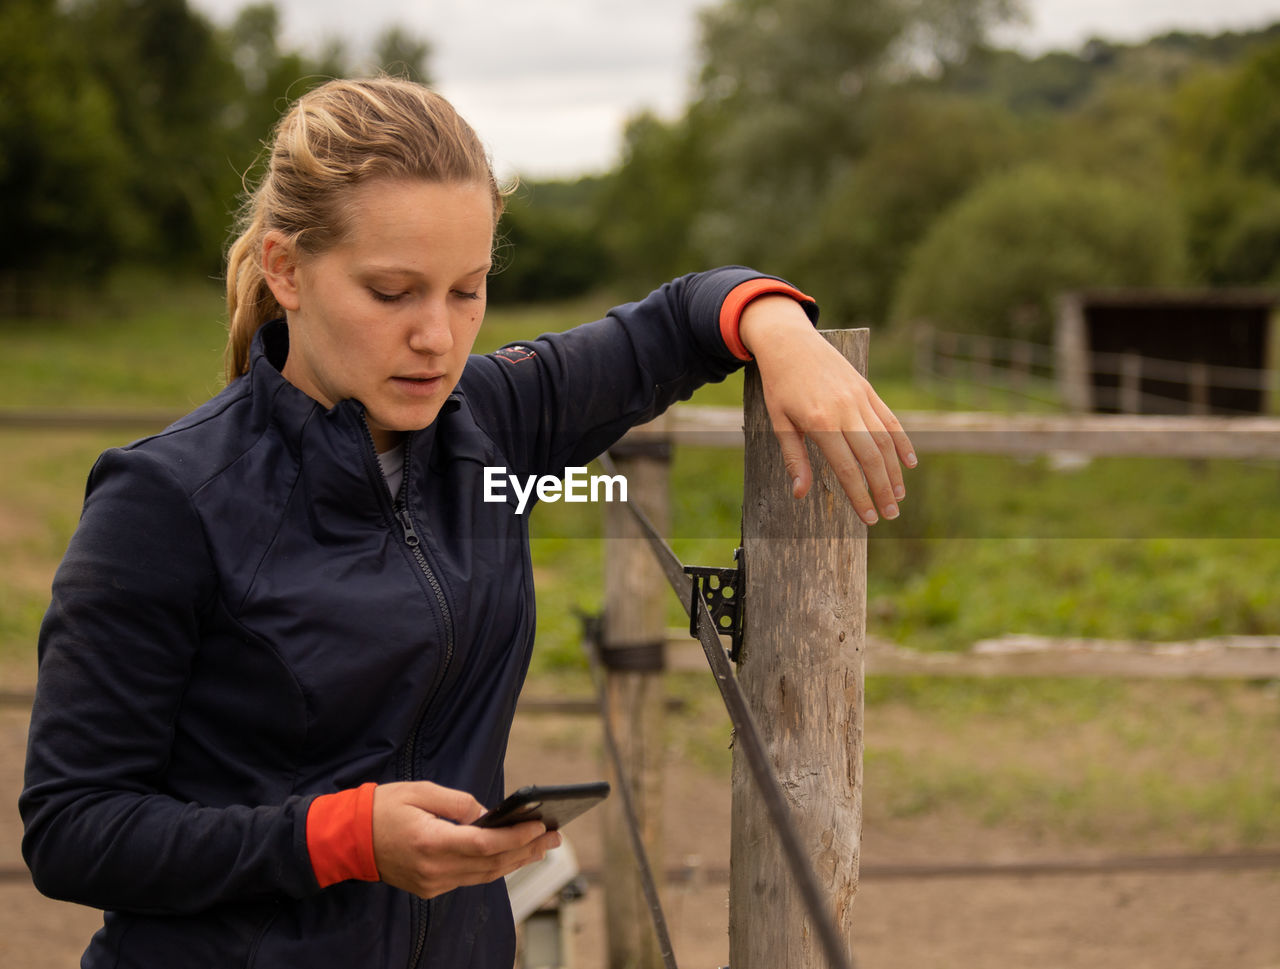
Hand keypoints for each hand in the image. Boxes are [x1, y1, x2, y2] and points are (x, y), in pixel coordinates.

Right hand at [372, 781, 560, 898]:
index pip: (485, 845)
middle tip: (554, 837)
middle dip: (527, 850)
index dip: (516, 837)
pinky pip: (470, 879)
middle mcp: (434, 869)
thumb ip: (459, 803)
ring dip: (516, 861)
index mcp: (431, 842)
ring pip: (485, 876)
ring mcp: (432, 883)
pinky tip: (511, 855)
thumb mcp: (421, 791)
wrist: (348, 839)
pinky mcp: (430, 888)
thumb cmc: (382, 808)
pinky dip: (494, 867)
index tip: (539, 826)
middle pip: (492, 864)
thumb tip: (489, 814)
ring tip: (542, 846)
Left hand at [739, 295, 916, 524]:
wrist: (788, 341)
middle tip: (890, 514)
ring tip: (899, 495)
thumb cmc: (780, 385)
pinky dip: (902, 441)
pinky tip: (909, 462)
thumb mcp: (779, 422)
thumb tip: (800, 493)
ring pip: (885, 440)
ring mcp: (859, 398)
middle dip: (883, 489)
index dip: (860, 496)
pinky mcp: (866, 388)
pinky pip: (889, 419)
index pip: (846, 468)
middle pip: (871, 458)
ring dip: (894, 471)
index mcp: (820, 423)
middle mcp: (844, 411)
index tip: (868, 518)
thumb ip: (794, 458)